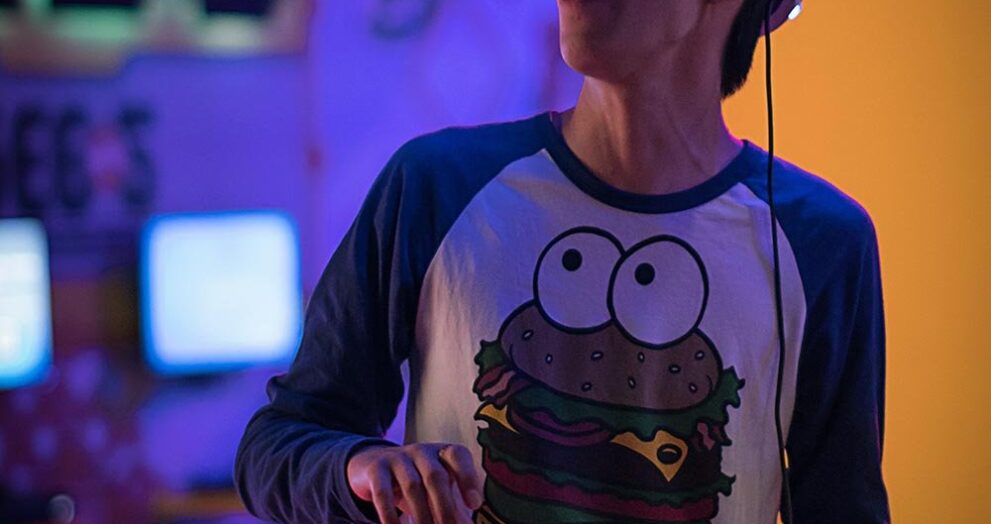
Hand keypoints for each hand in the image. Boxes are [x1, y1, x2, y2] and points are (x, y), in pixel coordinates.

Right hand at [346, 442, 483, 523]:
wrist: (374, 466)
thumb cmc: (417, 481)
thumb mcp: (436, 489)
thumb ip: (454, 507)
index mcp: (442, 452)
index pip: (458, 455)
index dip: (468, 477)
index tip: (475, 504)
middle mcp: (421, 451)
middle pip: (435, 476)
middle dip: (444, 507)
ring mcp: (397, 458)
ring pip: (412, 486)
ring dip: (421, 515)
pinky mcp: (376, 469)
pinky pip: (382, 493)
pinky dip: (390, 515)